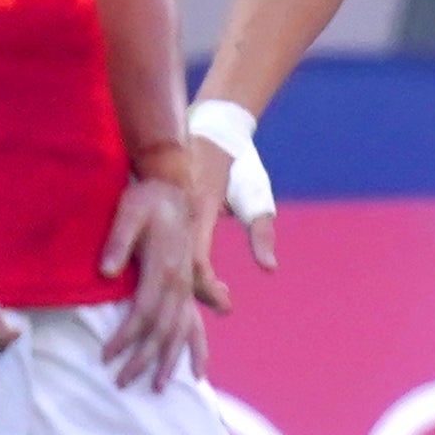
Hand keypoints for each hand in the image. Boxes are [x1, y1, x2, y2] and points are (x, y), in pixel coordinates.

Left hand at [96, 175, 209, 390]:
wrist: (174, 187)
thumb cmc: (147, 199)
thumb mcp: (129, 211)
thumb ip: (118, 240)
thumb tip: (106, 272)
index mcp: (165, 267)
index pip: (144, 311)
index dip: (126, 336)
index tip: (106, 356)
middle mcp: (181, 282)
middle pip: (164, 329)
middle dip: (143, 359)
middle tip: (122, 383)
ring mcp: (187, 285)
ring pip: (181, 331)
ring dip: (168, 361)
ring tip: (156, 387)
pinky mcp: (188, 285)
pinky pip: (194, 323)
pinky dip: (194, 348)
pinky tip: (195, 370)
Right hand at [182, 110, 277, 287]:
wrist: (214, 129)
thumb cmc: (239, 164)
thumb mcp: (255, 195)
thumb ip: (262, 232)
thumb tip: (269, 268)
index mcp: (200, 209)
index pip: (197, 259)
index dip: (208, 287)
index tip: (227, 304)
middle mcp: (180, 214)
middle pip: (179, 266)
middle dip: (199, 293)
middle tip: (225, 306)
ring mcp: (169, 213)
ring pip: (170, 259)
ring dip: (191, 283)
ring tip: (216, 296)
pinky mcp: (165, 214)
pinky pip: (168, 247)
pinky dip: (183, 268)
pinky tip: (199, 278)